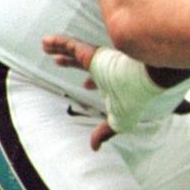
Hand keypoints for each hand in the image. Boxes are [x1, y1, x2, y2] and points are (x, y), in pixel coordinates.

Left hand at [42, 34, 163, 150]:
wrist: (143, 81)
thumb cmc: (135, 101)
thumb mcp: (118, 122)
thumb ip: (104, 133)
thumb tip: (94, 148)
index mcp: (113, 85)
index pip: (101, 82)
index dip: (92, 83)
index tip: (85, 85)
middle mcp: (105, 70)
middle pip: (85, 64)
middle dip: (72, 62)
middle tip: (58, 61)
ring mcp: (99, 60)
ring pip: (75, 51)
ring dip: (60, 48)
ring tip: (45, 45)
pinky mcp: (91, 53)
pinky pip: (71, 45)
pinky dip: (58, 43)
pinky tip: (45, 42)